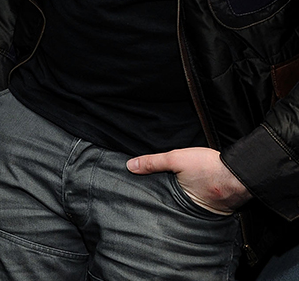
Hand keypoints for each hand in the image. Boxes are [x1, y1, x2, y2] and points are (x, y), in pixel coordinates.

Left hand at [127, 147, 250, 214]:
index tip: (137, 194)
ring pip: (183, 205)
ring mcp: (204, 210)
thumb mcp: (176, 159)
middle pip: (170, 204)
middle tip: (147, 194)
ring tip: (167, 190)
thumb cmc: (209, 166)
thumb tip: (130, 166)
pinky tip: (189, 189)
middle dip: (162, 200)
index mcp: (178, 201)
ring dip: (177, 198)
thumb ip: (153, 163)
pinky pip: (198, 203)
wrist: (241, 172)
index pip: (157, 201)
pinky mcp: (215, 206)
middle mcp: (190, 210)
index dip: (148, 197)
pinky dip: (192, 197)